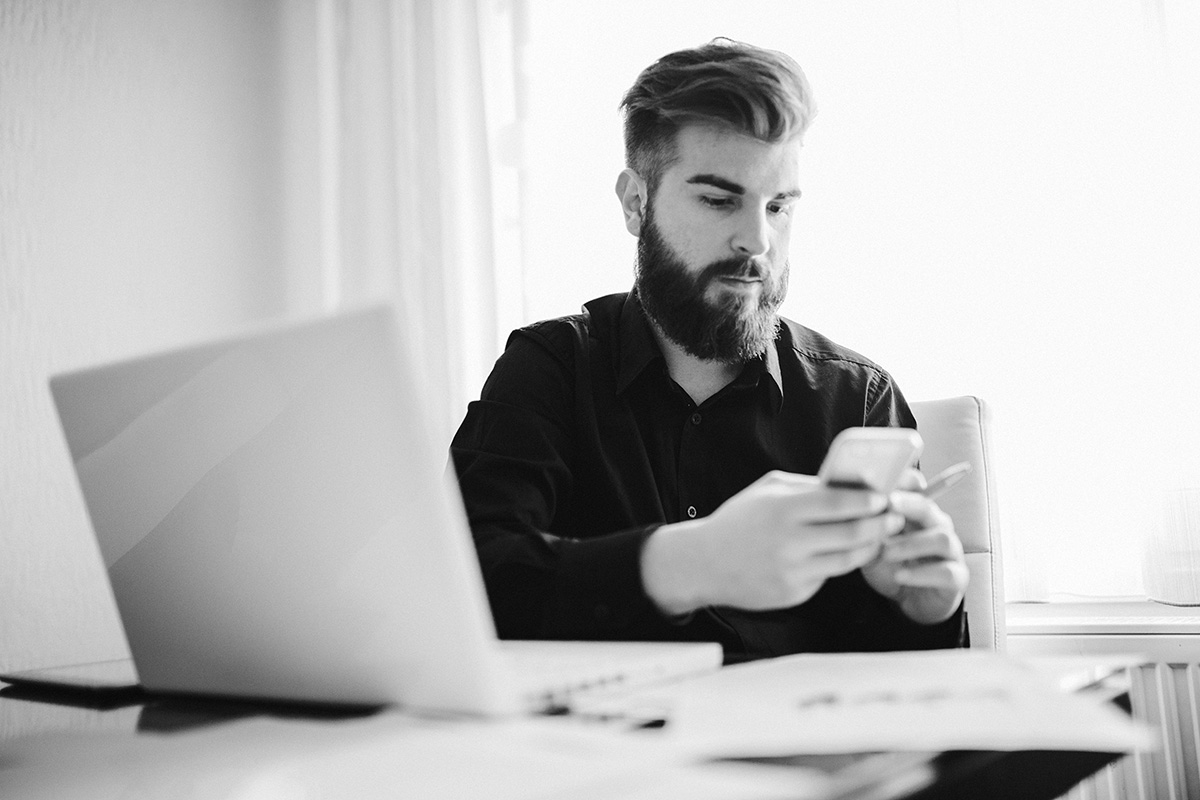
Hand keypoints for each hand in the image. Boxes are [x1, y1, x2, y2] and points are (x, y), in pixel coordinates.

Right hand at [640, 470, 905, 614]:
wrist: (703, 563)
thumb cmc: (739, 520)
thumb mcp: (767, 491)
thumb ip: (807, 487)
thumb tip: (852, 483)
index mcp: (782, 509)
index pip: (838, 503)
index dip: (868, 500)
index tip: (887, 494)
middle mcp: (789, 542)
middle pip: (852, 533)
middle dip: (880, 523)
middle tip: (895, 515)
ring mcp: (792, 571)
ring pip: (848, 559)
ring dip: (870, 546)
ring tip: (879, 534)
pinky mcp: (794, 594)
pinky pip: (828, 576)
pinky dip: (840, 563)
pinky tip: (846, 552)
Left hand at [860, 469, 968, 624]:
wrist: (907, 601)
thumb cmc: (891, 566)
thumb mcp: (873, 545)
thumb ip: (868, 528)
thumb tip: (849, 507)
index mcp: (918, 515)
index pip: (918, 490)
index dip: (905, 482)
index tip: (883, 484)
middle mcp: (938, 528)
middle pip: (929, 508)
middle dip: (907, 505)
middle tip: (886, 507)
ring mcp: (951, 552)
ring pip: (941, 538)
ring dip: (911, 544)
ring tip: (886, 553)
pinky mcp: (957, 577)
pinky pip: (946, 572)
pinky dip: (921, 574)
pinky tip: (900, 576)